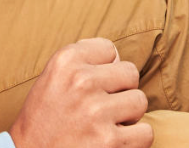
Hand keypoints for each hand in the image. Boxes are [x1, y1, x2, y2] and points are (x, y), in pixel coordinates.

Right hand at [9, 38, 151, 147]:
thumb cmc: (43, 118)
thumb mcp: (52, 77)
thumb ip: (82, 60)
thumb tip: (119, 57)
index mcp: (66, 61)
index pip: (109, 49)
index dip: (104, 69)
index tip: (90, 87)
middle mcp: (82, 81)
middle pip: (130, 72)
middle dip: (121, 90)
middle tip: (102, 107)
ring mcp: (97, 112)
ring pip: (140, 101)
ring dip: (128, 116)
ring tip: (107, 124)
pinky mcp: (110, 142)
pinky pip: (145, 133)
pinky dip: (135, 141)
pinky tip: (116, 142)